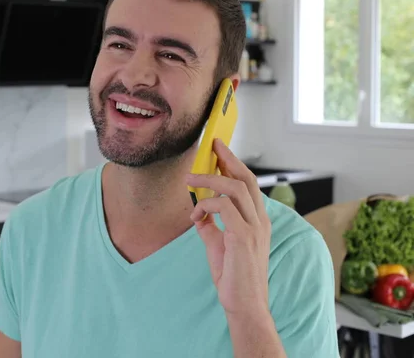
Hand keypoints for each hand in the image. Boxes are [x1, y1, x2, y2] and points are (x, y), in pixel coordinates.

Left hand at [185, 139, 271, 317]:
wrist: (243, 305)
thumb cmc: (233, 277)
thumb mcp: (219, 245)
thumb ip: (211, 227)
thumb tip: (199, 213)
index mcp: (257, 220)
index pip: (248, 184)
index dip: (234, 164)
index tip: (219, 150)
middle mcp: (260, 220)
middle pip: (246, 178)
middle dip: (227, 158)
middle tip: (211, 144)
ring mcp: (254, 227)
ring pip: (234, 188)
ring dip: (208, 179)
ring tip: (189, 180)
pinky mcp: (244, 237)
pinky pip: (223, 207)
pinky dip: (205, 205)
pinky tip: (195, 216)